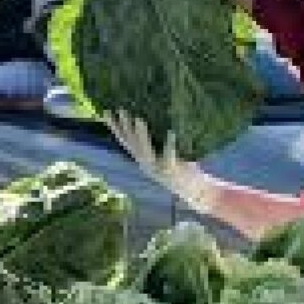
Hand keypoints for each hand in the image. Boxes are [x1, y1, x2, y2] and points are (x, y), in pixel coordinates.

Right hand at [103, 110, 221, 215]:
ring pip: (145, 151)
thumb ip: (159, 145)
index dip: (115, 128)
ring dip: (141, 135)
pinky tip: (171, 132)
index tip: (106, 113)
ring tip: (138, 119)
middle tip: (119, 109)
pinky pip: (169, 156)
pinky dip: (169, 144)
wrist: (196, 193)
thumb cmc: (184, 171)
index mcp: (144, 160)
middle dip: (123, 128)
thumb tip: (157, 116)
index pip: (125, 141)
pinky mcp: (171, 171)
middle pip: (131, 145)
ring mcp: (157, 170)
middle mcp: (146, 165)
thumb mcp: (167, 156)